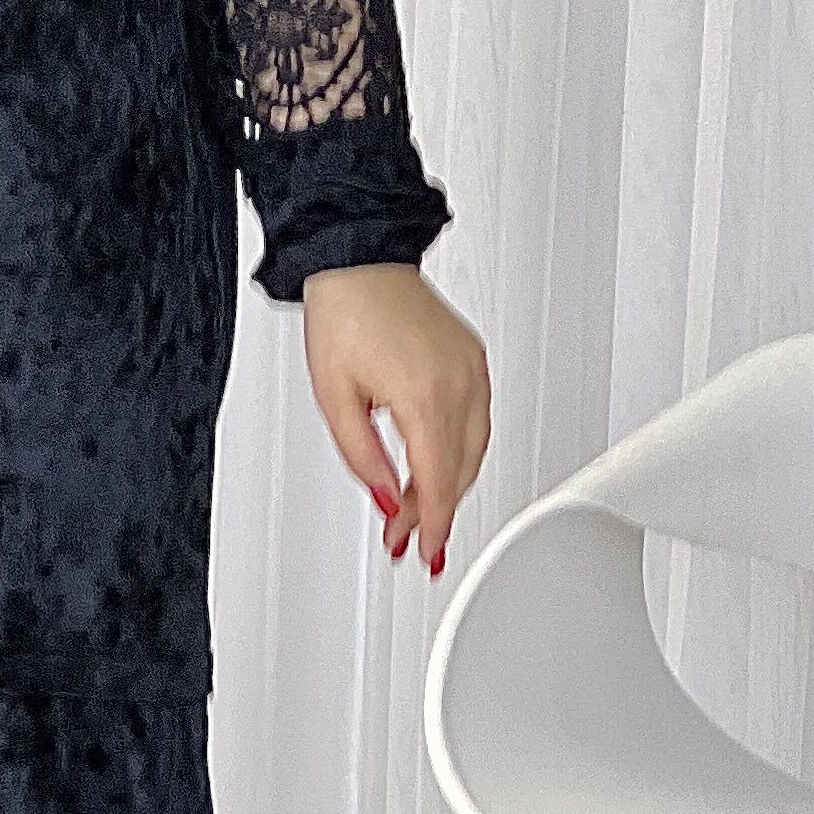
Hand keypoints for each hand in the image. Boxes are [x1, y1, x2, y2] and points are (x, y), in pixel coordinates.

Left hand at [299, 260, 491, 572]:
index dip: (434, 526)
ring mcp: (471, 369)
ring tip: (418, 508)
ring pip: (474, 449)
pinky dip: (461, 450)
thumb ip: (362, 458)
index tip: (427, 553)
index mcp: (423, 395)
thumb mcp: (334, 398)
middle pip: (458, 470)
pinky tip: (438, 464)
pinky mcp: (473, 359)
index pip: (438, 481)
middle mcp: (458, 383)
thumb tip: (386, 501)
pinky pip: (478, 420)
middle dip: (435, 511)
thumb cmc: (344, 314)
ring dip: (449, 483)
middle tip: (407, 538)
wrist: (360, 260)